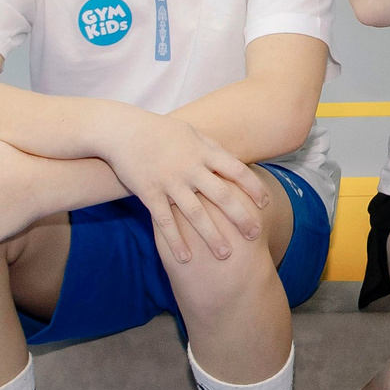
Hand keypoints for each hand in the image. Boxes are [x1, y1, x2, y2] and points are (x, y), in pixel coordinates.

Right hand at [95, 112, 267, 264]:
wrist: (123, 131)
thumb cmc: (162, 132)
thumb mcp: (192, 133)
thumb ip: (213, 149)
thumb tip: (236, 162)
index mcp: (204, 152)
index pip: (237, 171)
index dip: (253, 188)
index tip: (265, 204)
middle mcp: (190, 168)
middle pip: (222, 196)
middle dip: (241, 217)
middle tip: (255, 235)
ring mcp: (170, 181)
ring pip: (196, 214)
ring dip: (212, 236)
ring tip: (226, 255)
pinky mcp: (149, 193)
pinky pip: (165, 221)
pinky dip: (176, 241)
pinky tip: (186, 258)